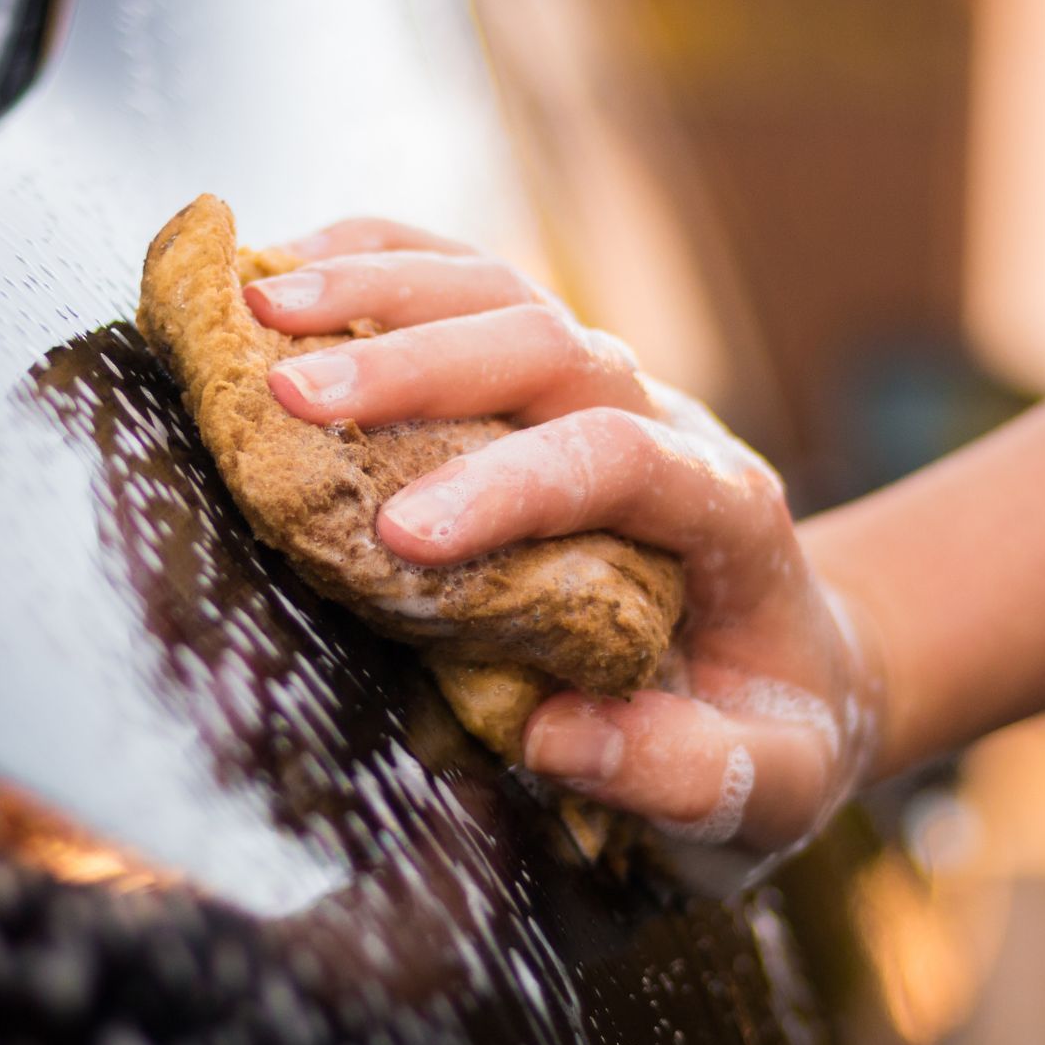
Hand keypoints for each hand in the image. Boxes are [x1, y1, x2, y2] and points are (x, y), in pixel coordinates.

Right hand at [245, 217, 884, 874]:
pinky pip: (468, 285)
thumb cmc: (770, 724)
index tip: (402, 537)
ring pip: (502, 292)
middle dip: (416, 364)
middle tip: (287, 395)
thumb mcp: (771, 782)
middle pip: (550, 345)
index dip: (512, 485)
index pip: (620, 459)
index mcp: (725, 509)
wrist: (791, 653)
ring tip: (253, 305)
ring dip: (378, 287)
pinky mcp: (549, 376)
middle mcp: (666, 418)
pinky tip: (286, 265)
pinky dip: (378, 261)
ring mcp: (606, 382)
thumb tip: (555, 737)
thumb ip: (688, 772)